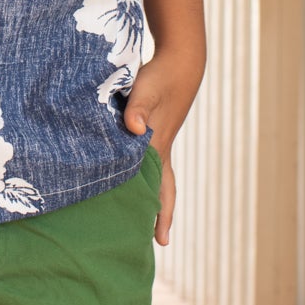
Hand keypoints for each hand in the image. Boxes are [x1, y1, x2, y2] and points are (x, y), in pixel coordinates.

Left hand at [122, 48, 202, 247]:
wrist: (179, 61)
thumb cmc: (161, 76)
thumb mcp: (146, 90)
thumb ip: (137, 108)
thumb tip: (133, 128)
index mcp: (158, 147)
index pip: (162, 190)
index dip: (160, 215)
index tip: (161, 242)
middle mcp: (160, 149)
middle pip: (161, 191)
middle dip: (156, 215)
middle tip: (150, 242)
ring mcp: (157, 141)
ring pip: (153, 178)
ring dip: (147, 197)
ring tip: (136, 216)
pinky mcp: (151, 130)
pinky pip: (145, 161)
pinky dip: (138, 174)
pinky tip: (125, 176)